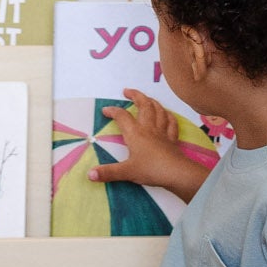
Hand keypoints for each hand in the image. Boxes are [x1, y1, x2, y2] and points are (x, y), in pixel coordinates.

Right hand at [89, 90, 209, 202]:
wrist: (176, 173)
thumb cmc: (150, 170)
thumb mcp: (126, 172)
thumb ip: (108, 172)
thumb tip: (89, 174)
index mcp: (135, 133)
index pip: (122, 116)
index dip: (113, 111)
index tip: (105, 110)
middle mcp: (148, 128)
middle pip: (144, 105)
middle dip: (136, 95)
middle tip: (127, 91)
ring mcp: (162, 132)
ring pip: (158, 110)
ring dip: (152, 101)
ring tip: (146, 98)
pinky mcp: (172, 139)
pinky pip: (172, 123)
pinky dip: (169, 116)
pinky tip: (167, 114)